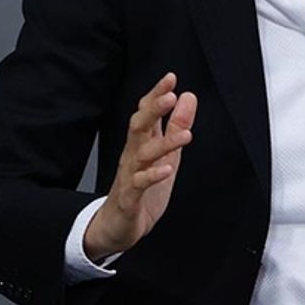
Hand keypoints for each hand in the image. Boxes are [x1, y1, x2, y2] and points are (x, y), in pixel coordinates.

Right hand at [83, 72, 196, 259]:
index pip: (146, 113)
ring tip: (185, 136)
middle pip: (139, 126)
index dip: (156, 95)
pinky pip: (139, 184)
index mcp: (142, 144)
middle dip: (153, 109)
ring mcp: (130, 176)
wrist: (116, 226)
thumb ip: (176, 127)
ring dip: (163, 143)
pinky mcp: (130, 198)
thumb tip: (188, 97)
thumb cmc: (141, 189)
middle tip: (170, 95)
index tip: (170, 78)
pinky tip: (166, 170)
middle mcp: (133, 155)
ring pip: (142, 154)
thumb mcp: (166, 155)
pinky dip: (153, 176)